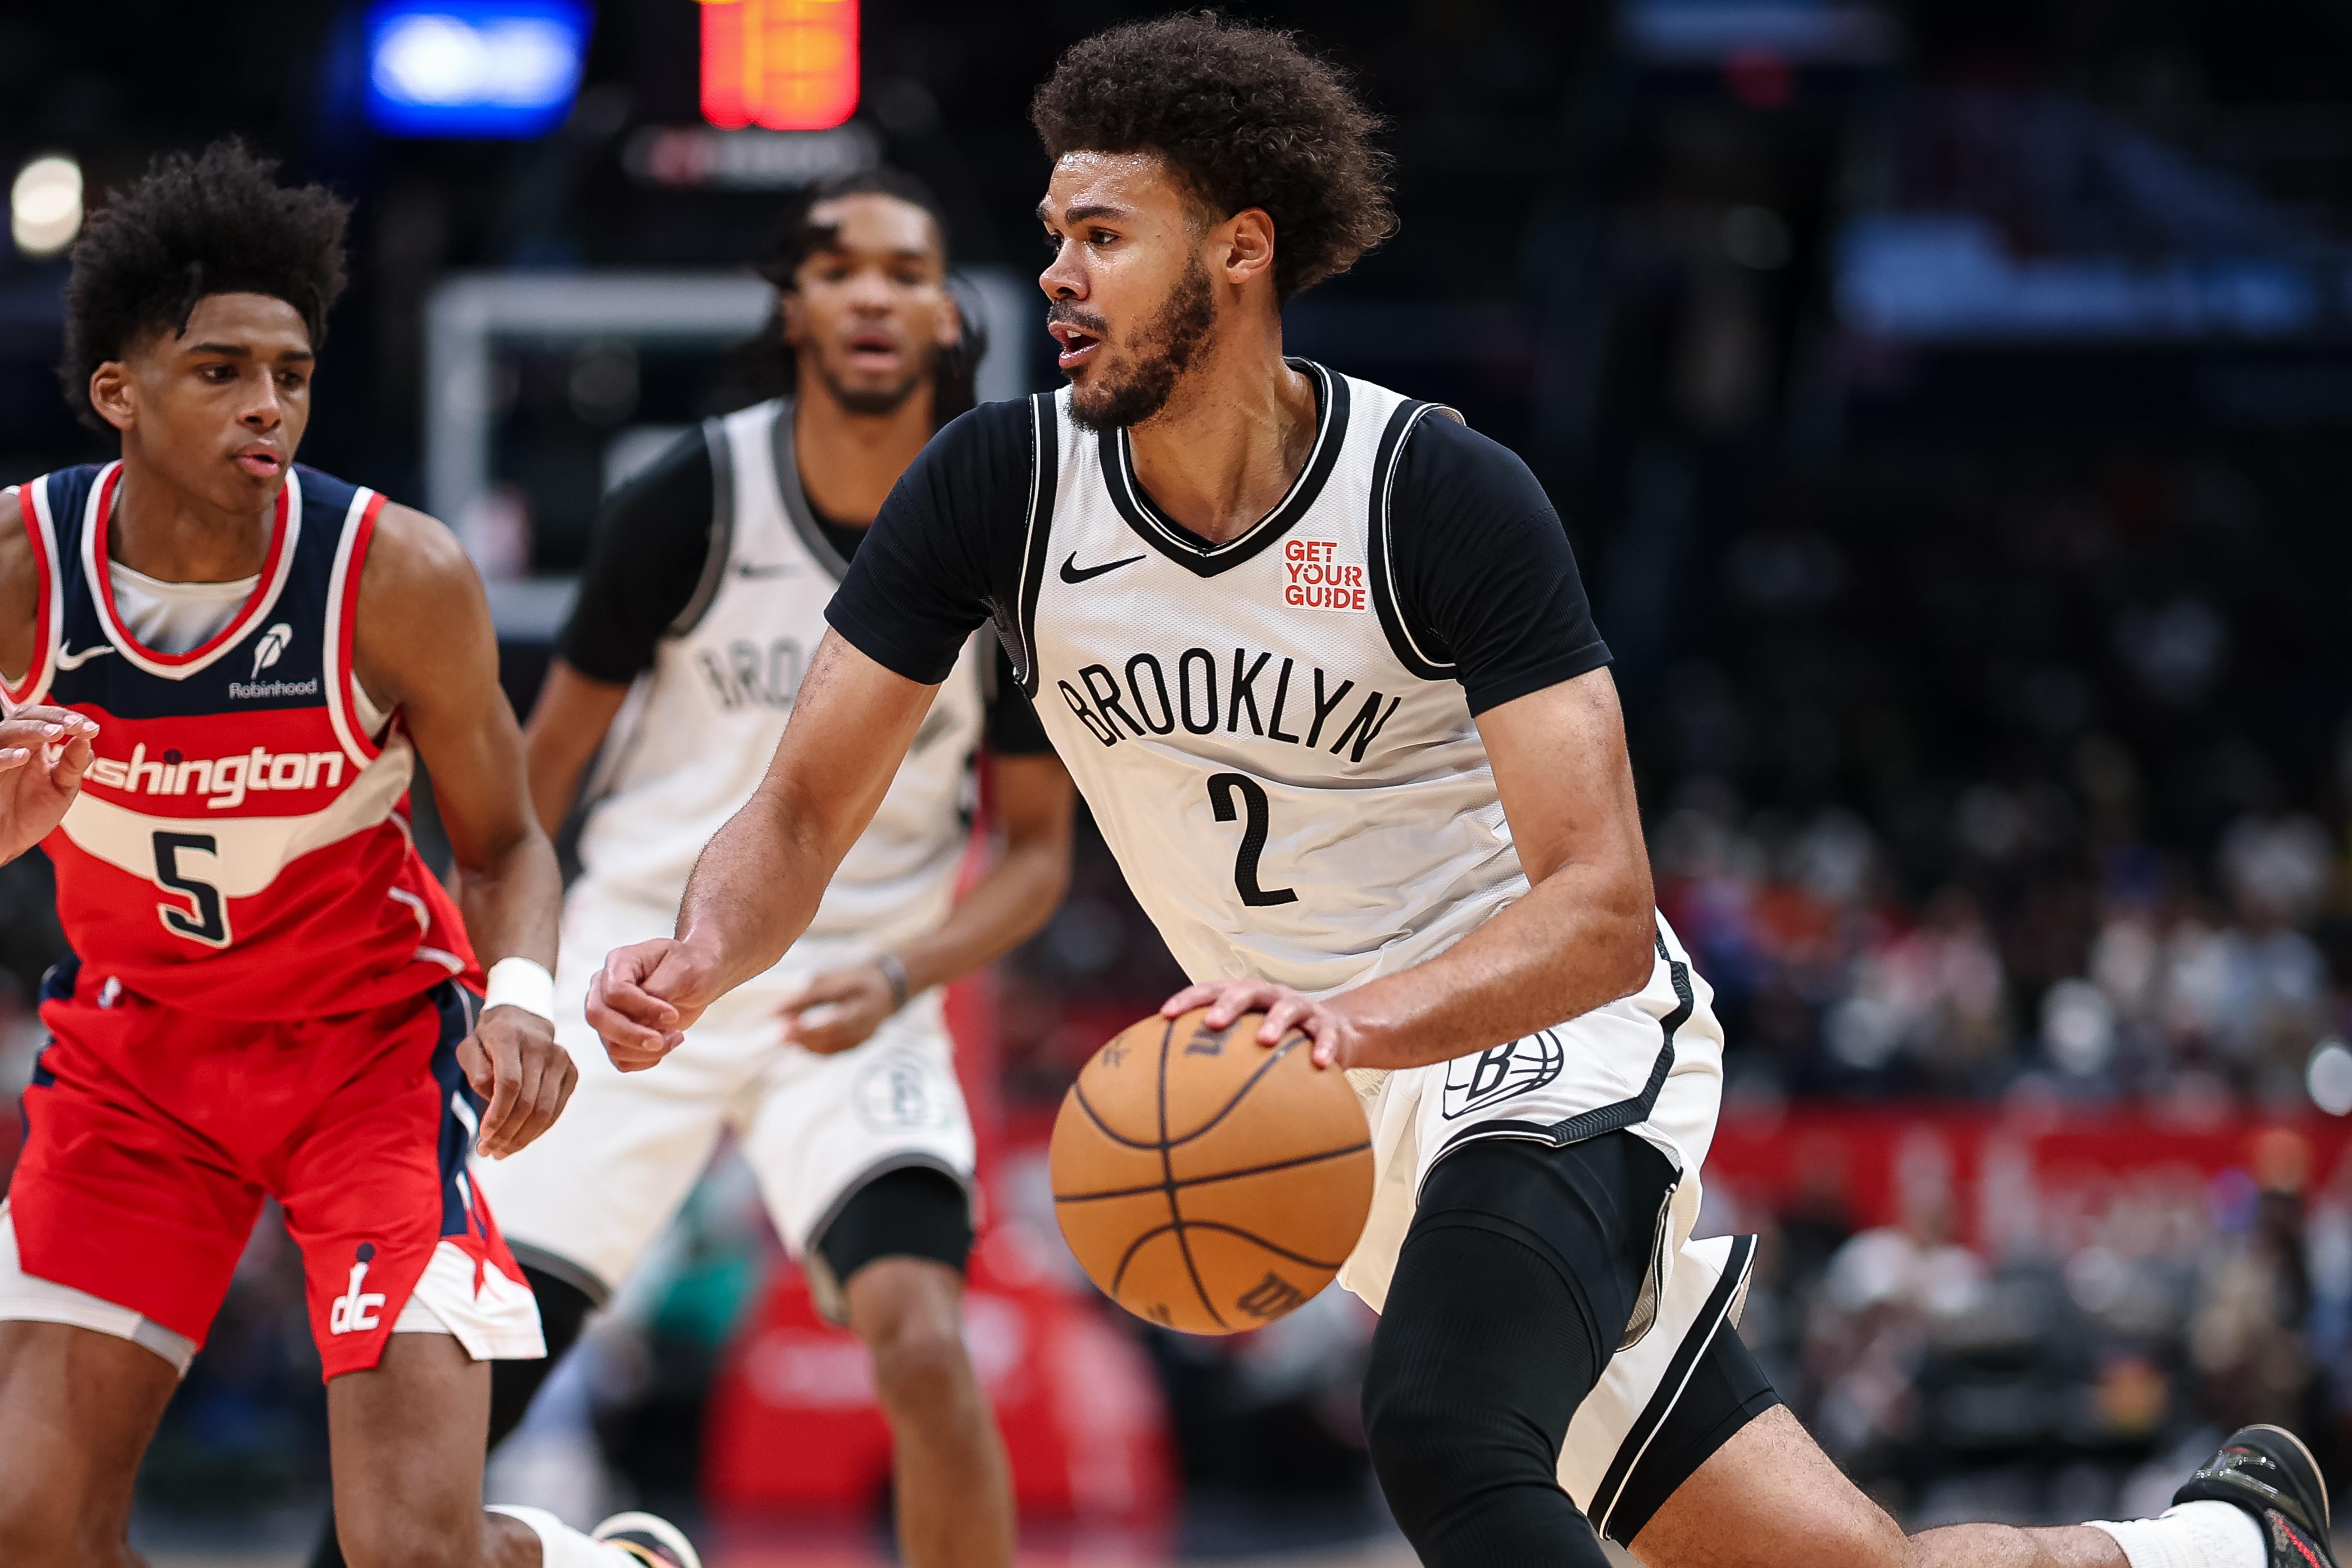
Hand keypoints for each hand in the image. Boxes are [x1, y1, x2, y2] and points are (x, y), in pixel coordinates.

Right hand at [0, 708, 97, 863]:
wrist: (8, 841)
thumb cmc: (32, 813)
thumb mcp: (62, 788)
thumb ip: (74, 764)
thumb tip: (87, 737)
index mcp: (34, 747)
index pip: (49, 719)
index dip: (69, 718)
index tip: (90, 728)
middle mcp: (13, 747)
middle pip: (25, 716)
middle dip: (52, 717)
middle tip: (74, 725)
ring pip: (6, 731)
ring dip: (32, 729)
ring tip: (55, 733)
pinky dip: (5, 757)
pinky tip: (23, 757)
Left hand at [457, 1004, 576, 1158]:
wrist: (524, 1020)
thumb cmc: (489, 1040)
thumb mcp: (469, 1047)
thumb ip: (474, 1070)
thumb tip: (490, 1098)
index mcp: (510, 1038)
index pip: (509, 1084)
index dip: (498, 1114)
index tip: (483, 1135)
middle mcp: (541, 1047)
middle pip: (528, 1102)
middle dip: (507, 1133)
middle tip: (488, 1151)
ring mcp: (561, 1060)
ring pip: (545, 1111)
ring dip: (522, 1138)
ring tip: (501, 1152)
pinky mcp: (571, 1072)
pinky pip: (556, 1110)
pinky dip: (538, 1131)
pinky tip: (519, 1140)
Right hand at [587, 936, 726, 1071]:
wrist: (700, 977)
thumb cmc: (691, 966)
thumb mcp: (683, 968)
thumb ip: (659, 990)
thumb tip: (643, 1019)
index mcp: (619, 962)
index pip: (614, 992)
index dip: (642, 1008)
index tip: (673, 1015)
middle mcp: (605, 987)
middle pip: (599, 1018)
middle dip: (633, 1035)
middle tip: (663, 1040)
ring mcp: (609, 1013)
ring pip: (611, 1043)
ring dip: (645, 1051)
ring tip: (676, 1037)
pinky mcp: (618, 1035)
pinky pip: (621, 1059)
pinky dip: (645, 1060)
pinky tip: (667, 1045)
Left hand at [776, 962, 895, 1054]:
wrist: (887, 990)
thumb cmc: (853, 980)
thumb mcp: (831, 980)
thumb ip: (806, 996)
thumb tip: (775, 1014)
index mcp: (861, 996)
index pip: (829, 1005)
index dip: (803, 1013)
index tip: (779, 1016)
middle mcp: (866, 1019)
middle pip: (831, 1032)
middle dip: (803, 1035)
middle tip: (780, 1033)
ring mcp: (865, 1035)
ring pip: (832, 1046)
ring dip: (806, 1044)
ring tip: (785, 1037)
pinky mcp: (859, 1044)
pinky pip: (834, 1052)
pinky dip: (814, 1049)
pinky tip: (799, 1043)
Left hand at [1159, 977, 1374, 1069]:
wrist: (1334, 1032)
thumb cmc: (1277, 1040)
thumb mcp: (1248, 1040)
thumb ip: (1219, 1053)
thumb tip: (1172, 1086)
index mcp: (1246, 997)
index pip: (1212, 990)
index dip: (1189, 999)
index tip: (1165, 1015)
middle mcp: (1271, 996)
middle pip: (1248, 990)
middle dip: (1229, 1004)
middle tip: (1213, 1022)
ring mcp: (1301, 1008)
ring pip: (1287, 1008)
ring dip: (1275, 1022)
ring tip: (1265, 1041)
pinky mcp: (1327, 1025)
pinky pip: (1326, 1034)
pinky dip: (1323, 1047)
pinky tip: (1318, 1063)